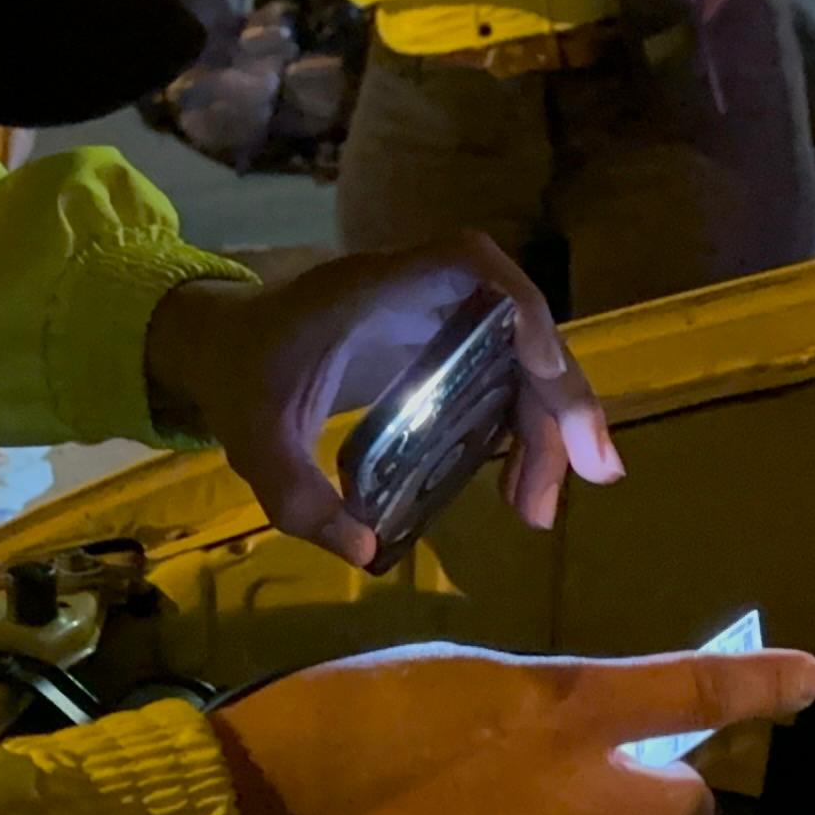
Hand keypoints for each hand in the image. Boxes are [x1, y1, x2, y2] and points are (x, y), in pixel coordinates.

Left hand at [146, 234, 621, 568]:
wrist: (222, 346)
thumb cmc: (241, 378)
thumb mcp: (254, 444)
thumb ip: (297, 497)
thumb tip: (363, 552)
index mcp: (373, 290)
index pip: (465, 262)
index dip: (516, 302)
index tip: (547, 365)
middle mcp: (418, 294)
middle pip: (516, 325)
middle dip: (561, 395)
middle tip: (592, 474)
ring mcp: (435, 320)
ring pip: (520, 357)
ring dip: (547, 424)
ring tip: (540, 507)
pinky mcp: (440, 349)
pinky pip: (501, 377)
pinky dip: (521, 427)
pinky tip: (523, 484)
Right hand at [210, 643, 814, 814]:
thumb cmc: (340, 719)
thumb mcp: (451, 674)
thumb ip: (536, 701)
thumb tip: (575, 729)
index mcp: (560, 712)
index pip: (696, 692)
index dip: (765, 685)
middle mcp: (578, 802)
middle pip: (687, 811)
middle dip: (674, 791)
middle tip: (632, 767)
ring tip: (546, 812)